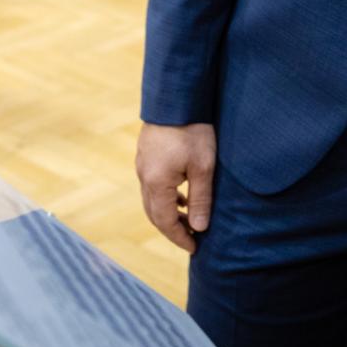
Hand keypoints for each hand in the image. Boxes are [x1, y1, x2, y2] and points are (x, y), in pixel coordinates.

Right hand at [136, 122, 216, 252]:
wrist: (176, 98)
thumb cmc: (193, 130)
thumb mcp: (203, 167)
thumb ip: (200, 199)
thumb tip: (199, 228)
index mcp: (157, 184)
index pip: (166, 222)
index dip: (179, 238)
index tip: (195, 248)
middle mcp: (144, 177)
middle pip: (155, 214)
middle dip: (172, 229)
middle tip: (191, 238)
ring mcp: (142, 165)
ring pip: (152, 200)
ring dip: (169, 213)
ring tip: (189, 219)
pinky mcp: (146, 155)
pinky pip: (152, 186)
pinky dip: (166, 197)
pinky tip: (181, 195)